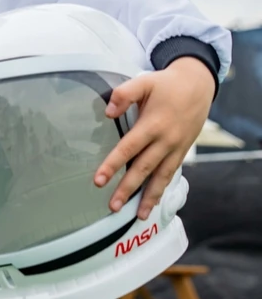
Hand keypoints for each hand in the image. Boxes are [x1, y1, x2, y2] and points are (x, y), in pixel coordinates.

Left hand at [94, 58, 215, 219]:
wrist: (199, 85)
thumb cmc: (167, 84)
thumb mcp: (143, 82)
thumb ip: (123, 94)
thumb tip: (108, 112)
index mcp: (152, 125)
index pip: (128, 149)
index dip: (113, 165)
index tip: (98, 180)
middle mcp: (166, 141)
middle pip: (144, 169)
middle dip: (128, 189)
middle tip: (113, 206)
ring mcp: (176, 148)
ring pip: (161, 177)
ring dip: (149, 197)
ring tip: (138, 215)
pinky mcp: (182, 151)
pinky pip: (171, 174)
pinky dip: (162, 189)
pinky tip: (154, 203)